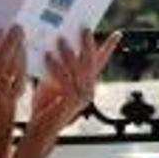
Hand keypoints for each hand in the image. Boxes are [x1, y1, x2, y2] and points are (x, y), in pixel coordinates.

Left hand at [26, 29, 121, 143]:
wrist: (40, 130)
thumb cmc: (45, 105)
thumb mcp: (52, 81)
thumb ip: (59, 66)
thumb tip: (56, 43)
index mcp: (87, 84)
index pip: (100, 62)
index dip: (109, 48)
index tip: (118, 34)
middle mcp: (89, 90)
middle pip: (92, 62)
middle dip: (88, 44)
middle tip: (84, 28)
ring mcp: (82, 98)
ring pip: (80, 70)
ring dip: (70, 52)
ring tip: (60, 38)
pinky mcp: (71, 103)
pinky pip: (66, 80)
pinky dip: (57, 67)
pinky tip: (48, 56)